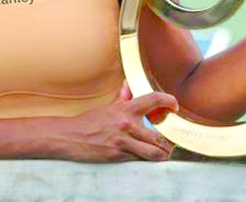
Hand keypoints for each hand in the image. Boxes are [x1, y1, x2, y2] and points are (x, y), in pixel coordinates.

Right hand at [55, 83, 177, 161]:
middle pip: (160, 136)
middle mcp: (127, 124)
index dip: (169, 101)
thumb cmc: (90, 122)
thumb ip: (123, 97)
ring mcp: (123, 141)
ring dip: (162, 154)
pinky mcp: (118, 156)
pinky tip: (146, 157)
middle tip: (172, 142)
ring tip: (163, 153)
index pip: (154, 99)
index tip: (174, 106)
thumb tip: (129, 85)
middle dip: (170, 142)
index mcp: (126, 109)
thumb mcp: (108, 107)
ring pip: (154, 152)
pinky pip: (141, 160)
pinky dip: (147, 160)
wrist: (70, 136)